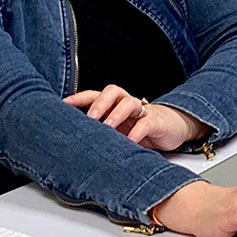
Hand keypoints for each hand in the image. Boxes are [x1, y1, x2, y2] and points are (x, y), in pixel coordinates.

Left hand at [64, 85, 208, 150]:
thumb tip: (73, 144)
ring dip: (116, 113)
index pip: (94, 95)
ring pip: (128, 103)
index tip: (63, 104)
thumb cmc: (141, 129)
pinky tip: (130, 141)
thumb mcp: (119, 131)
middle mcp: (127, 103)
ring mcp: (143, 111)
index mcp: (114, 104)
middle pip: (112, 91)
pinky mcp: (156, 122)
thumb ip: (101, 133)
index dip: (79, 98)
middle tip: (90, 116)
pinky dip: (137, 132)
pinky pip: (145, 123)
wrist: (173, 128)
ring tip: (107, 127)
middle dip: (100, 102)